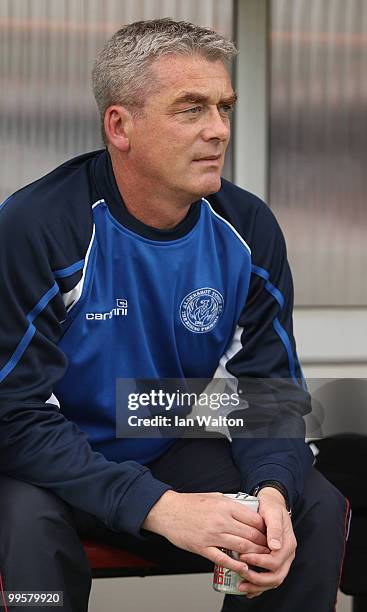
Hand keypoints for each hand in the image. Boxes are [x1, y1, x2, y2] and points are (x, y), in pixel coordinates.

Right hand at [142, 490, 269, 574]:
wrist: (168, 511)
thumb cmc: (190, 503)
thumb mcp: (215, 496)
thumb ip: (231, 504)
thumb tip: (247, 511)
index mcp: (226, 506)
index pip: (254, 519)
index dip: (265, 528)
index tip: (269, 533)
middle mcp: (221, 520)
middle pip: (251, 534)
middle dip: (263, 543)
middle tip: (270, 549)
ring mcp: (212, 535)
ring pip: (241, 547)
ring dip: (254, 555)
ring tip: (261, 558)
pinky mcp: (202, 547)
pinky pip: (223, 559)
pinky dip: (236, 565)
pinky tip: (244, 568)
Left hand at [238, 487, 296, 597]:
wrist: (272, 505)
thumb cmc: (271, 508)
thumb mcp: (273, 513)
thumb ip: (274, 528)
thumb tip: (275, 546)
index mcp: (288, 544)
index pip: (275, 561)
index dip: (259, 561)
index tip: (244, 557)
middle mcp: (286, 555)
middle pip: (276, 576)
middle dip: (258, 579)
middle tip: (242, 574)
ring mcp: (282, 560)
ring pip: (273, 581)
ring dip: (257, 586)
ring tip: (242, 586)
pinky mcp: (274, 563)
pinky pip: (269, 580)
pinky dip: (259, 587)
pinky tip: (248, 590)